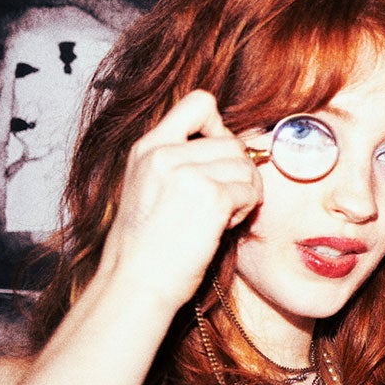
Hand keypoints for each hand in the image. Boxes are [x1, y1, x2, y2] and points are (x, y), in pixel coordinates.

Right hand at [96, 91, 262, 313]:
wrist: (134, 282)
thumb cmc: (146, 245)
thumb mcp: (147, 187)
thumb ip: (179, 161)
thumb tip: (234, 147)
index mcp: (147, 147)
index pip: (199, 102)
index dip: (220, 125)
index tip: (218, 156)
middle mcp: (164, 153)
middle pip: (232, 142)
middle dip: (237, 171)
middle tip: (221, 201)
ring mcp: (187, 174)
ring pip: (246, 165)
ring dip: (244, 191)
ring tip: (221, 216)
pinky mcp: (211, 198)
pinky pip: (250, 191)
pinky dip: (246, 210)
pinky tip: (223, 226)